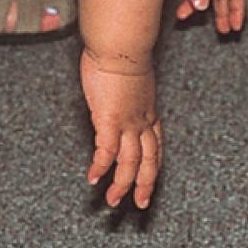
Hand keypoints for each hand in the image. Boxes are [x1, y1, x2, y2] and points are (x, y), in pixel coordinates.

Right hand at [80, 48, 161, 208]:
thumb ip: (124, 88)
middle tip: (141, 203)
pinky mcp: (110, 121)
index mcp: (148, 109)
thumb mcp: (129, 74)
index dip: (153, 163)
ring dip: (122, 185)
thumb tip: (115, 87)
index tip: (149, 176)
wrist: (120, 43)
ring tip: (113, 201)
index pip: (155, 143)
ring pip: (131, 163)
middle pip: (149, 160)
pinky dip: (101, 168)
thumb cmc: (121, 49)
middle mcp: (142, 120)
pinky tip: (92, 179)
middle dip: (146, 184)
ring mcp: (128, 122)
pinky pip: (106, 153)